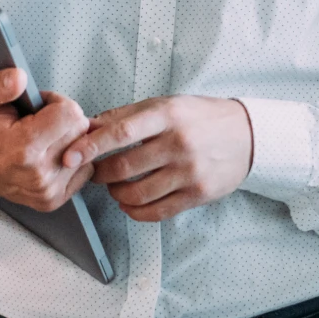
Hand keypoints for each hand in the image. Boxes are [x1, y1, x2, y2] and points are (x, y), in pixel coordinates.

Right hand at [0, 68, 93, 211]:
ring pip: (84, 150)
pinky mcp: (52, 200)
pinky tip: (49, 156)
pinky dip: (72, 159)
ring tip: (42, 140)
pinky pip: (84, 169)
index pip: (71, 114)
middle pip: (80, 131)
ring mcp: (46, 190)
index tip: (39, 109)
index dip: (57, 104)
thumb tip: (20, 77)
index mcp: (24, 147)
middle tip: (40, 124)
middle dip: (64, 121)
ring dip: (68, 141)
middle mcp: (38, 173)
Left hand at [62, 96, 253, 221]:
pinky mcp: (197, 194)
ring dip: (116, 194)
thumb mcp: (168, 105)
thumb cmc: (203, 117)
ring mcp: (189, 171)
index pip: (121, 132)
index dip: (90, 146)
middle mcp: (179, 143)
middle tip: (94, 172)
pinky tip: (131, 202)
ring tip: (116, 187)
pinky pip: (155, 212)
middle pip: (123, 168)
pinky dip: (135, 211)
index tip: (69, 155)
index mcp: (169, 116)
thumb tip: (88, 127)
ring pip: (136, 194)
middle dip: (99, 173)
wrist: (248, 135)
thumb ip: (127, 116)